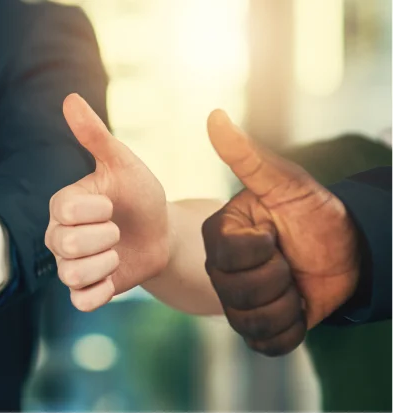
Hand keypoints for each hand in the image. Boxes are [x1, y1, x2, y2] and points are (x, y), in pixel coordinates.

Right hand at [45, 94, 168, 310]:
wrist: (163, 232)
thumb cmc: (139, 194)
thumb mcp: (122, 163)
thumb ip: (94, 135)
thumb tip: (69, 98)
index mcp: (63, 205)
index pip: (64, 212)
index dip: (95, 210)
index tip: (112, 204)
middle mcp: (59, 236)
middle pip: (66, 245)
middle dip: (104, 238)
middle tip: (117, 230)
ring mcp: (71, 266)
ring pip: (72, 275)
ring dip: (106, 264)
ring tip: (118, 253)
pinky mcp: (87, 291)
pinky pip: (81, 301)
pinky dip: (101, 292)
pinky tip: (115, 276)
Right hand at [202, 110, 358, 355]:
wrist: (348, 249)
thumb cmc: (313, 211)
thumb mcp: (285, 183)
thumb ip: (246, 155)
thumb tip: (214, 115)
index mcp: (219, 236)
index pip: (230, 256)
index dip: (263, 250)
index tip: (277, 233)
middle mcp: (220, 270)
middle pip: (238, 293)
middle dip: (280, 278)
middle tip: (290, 259)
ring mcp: (237, 301)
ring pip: (252, 321)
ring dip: (288, 303)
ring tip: (296, 283)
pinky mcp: (259, 327)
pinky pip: (267, 343)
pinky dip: (292, 329)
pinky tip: (299, 306)